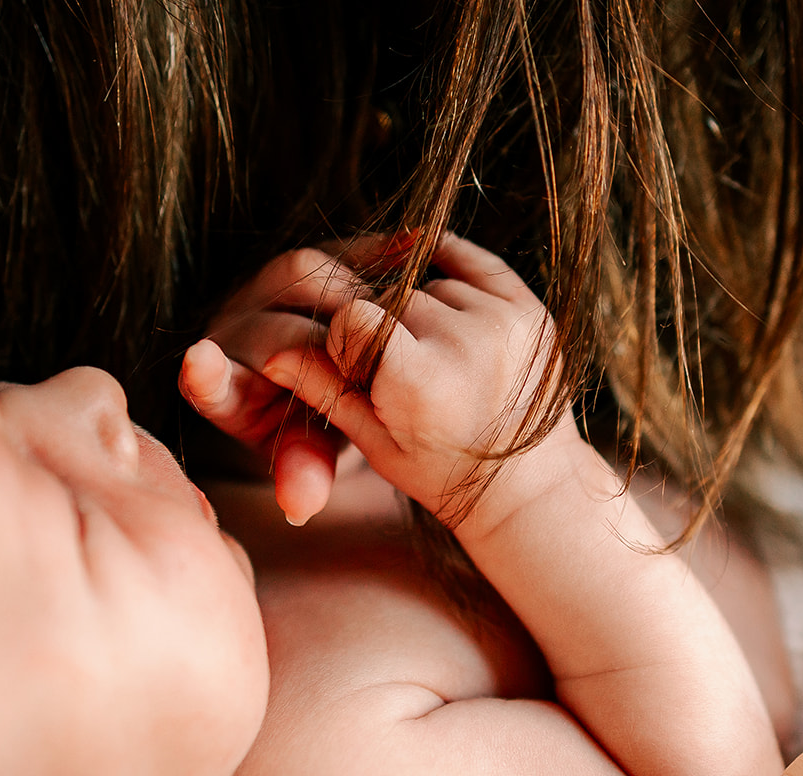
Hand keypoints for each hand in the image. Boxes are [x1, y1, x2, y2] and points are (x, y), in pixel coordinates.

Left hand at [188, 246, 383, 524]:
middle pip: (272, 323)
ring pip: (301, 273)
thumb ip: (305, 475)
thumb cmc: (315, 433)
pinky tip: (416, 252)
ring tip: (405, 315)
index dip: (205, 373)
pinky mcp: (309, 260)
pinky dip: (379, 252)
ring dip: (354, 292)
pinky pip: (342, 249)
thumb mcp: (312, 456)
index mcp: (226, 388)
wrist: (336, 389)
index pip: (209, 381)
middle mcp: (237, 330)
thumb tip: (300, 508)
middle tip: (379, 358)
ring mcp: (267, 287)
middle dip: (325, 342)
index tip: (201, 363)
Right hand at [257, 234, 565, 525]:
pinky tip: (446, 312)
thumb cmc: (442, 471)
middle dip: (385, 327)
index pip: (354, 317)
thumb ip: (326, 389)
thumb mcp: (376, 439)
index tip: (358, 366)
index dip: (346, 339)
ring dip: (420, 311)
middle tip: (400, 369)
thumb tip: (272, 354)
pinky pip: (471, 264)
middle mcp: (467, 345)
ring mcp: (505, 324)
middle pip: (391, 298)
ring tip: (434, 359)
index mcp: (421, 383)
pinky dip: (451, 279)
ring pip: (428, 282)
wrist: (528, 484)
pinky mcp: (531, 310)